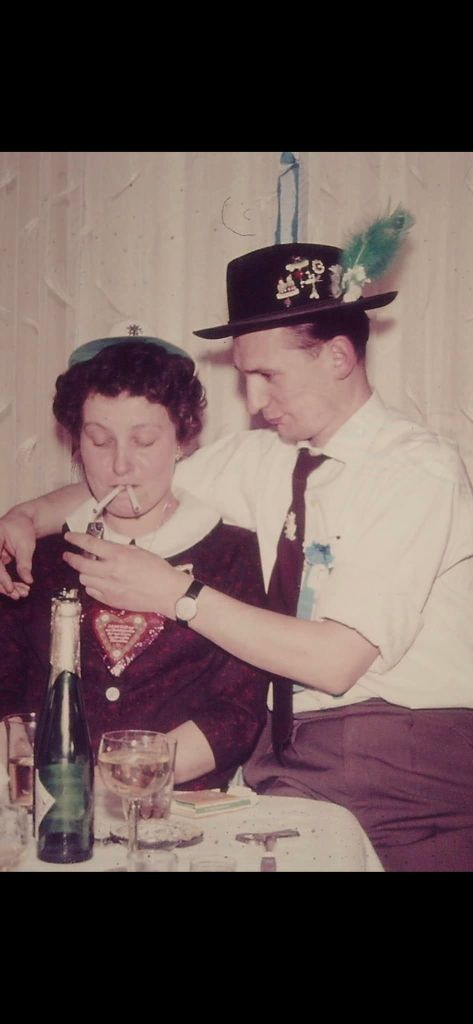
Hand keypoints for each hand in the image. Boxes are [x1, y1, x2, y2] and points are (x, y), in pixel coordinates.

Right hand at [0, 512, 34, 597]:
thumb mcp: (26, 544)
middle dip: (3, 586)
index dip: (1, 577)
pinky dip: (9, 583)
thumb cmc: (23, 528)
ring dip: (6, 587)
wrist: (21, 521)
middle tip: (18, 595)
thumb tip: (28, 580)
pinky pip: (0, 575)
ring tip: (22, 593)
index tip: (11, 589)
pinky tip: (20, 589)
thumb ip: (25, 562)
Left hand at [63, 531, 187, 614]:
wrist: (167, 592)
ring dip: (83, 573)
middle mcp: (110, 571)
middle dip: (71, 558)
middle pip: (81, 564)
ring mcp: (109, 588)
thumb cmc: (157, 569)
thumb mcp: (139, 552)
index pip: (89, 544)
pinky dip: (92, 586)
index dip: (75, 539)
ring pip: (84, 579)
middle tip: (68, 555)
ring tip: (88, 570)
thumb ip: (119, 550)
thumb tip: (105, 548)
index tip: (68, 536)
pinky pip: (92, 592)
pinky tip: (97, 583)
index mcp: (118, 555)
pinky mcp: (111, 600)